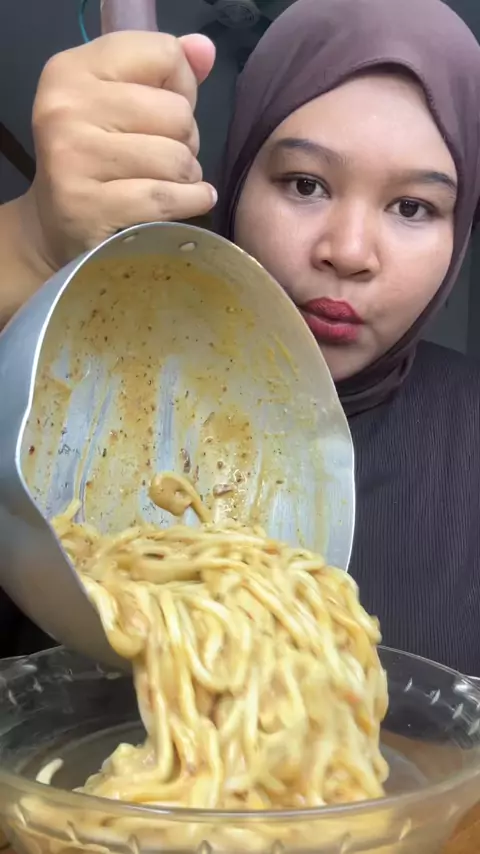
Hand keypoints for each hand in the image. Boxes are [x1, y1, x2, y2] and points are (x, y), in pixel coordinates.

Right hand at [28, 31, 216, 270]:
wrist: (56, 224)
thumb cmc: (99, 159)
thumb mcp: (121, 104)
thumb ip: (164, 73)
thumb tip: (204, 49)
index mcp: (73, 70)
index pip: (164, 54)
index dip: (183, 87)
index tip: (168, 114)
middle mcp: (66, 107)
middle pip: (177, 111)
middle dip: (187, 139)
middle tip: (169, 158)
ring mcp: (73, 157)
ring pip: (176, 158)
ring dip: (188, 176)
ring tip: (172, 183)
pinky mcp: (88, 205)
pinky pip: (165, 198)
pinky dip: (191, 202)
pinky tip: (192, 201)